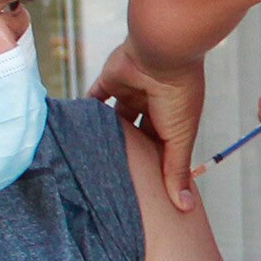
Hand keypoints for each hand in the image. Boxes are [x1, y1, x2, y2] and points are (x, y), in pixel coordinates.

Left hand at [92, 39, 205, 211]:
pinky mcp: (111, 80)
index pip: (162, 147)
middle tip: (113, 176)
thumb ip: (176, 171)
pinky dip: (87, 109)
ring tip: (91, 156)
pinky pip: (95, 96)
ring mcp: (132, 92)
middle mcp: (153, 105)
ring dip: (107, 132)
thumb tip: (185, 207)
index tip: (144, 188)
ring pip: (116, 118)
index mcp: (173, 119)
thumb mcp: (180, 138)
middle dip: (130, 150)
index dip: (155, 165)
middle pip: (138, 134)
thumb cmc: (178, 95)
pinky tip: (75, 127)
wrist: (163, 53)